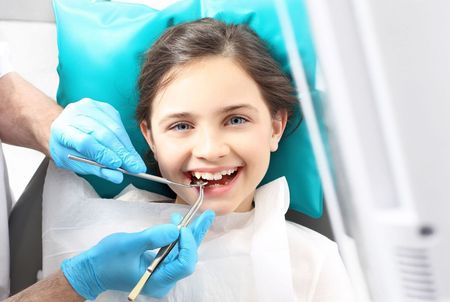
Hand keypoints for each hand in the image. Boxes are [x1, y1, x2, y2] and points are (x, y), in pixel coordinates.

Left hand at [49, 98, 145, 182]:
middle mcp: (74, 114)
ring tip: (136, 162)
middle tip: (135, 167)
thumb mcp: (76, 164)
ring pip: (114, 128)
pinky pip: (119, 123)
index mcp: (62, 130)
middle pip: (103, 134)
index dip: (103, 153)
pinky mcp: (103, 106)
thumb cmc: (69, 149)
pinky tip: (129, 150)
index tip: (117, 165)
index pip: (85, 141)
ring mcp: (90, 107)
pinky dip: (126, 139)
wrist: (66, 129)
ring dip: (127, 147)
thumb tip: (117, 177)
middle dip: (121, 153)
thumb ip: (96, 170)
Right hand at [61, 210, 214, 299]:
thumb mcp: (129, 244)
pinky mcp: (158, 266)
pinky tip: (178, 223)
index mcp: (157, 281)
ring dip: (189, 234)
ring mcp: (161, 274)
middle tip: (208, 215)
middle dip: (196, 235)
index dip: (188, 245)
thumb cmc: (107, 259)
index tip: (183, 227)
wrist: (92, 269)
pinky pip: (173, 251)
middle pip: (187, 257)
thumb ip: (154, 237)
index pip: (184, 264)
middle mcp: (163, 280)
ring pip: (182, 253)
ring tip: (198, 216)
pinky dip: (177, 237)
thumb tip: (176, 229)